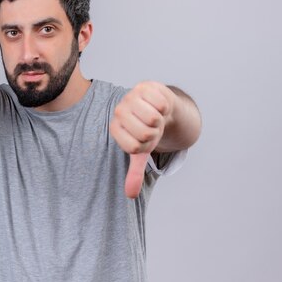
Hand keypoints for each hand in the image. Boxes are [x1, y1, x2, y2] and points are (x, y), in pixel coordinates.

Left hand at [109, 81, 174, 198]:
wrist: (157, 106)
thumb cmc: (147, 130)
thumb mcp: (141, 152)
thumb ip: (134, 172)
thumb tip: (130, 195)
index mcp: (115, 128)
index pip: (134, 147)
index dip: (147, 145)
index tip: (144, 139)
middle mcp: (119, 112)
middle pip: (146, 133)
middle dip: (155, 132)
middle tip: (152, 126)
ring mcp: (130, 97)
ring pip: (154, 118)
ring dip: (161, 119)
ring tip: (155, 115)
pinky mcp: (144, 86)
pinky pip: (161, 103)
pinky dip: (165, 107)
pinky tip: (158, 104)